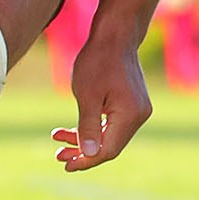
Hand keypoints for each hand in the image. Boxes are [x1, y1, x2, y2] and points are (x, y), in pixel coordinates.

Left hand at [53, 34, 151, 172]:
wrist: (115, 36)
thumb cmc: (98, 61)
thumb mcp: (87, 95)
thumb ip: (88, 127)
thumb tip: (88, 155)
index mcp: (130, 115)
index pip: (108, 150)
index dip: (86, 160)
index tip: (65, 163)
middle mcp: (139, 116)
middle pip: (110, 145)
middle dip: (83, 152)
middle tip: (58, 156)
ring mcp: (138, 110)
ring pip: (110, 135)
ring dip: (85, 140)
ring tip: (59, 140)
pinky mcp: (133, 105)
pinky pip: (113, 124)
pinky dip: (94, 128)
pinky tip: (72, 129)